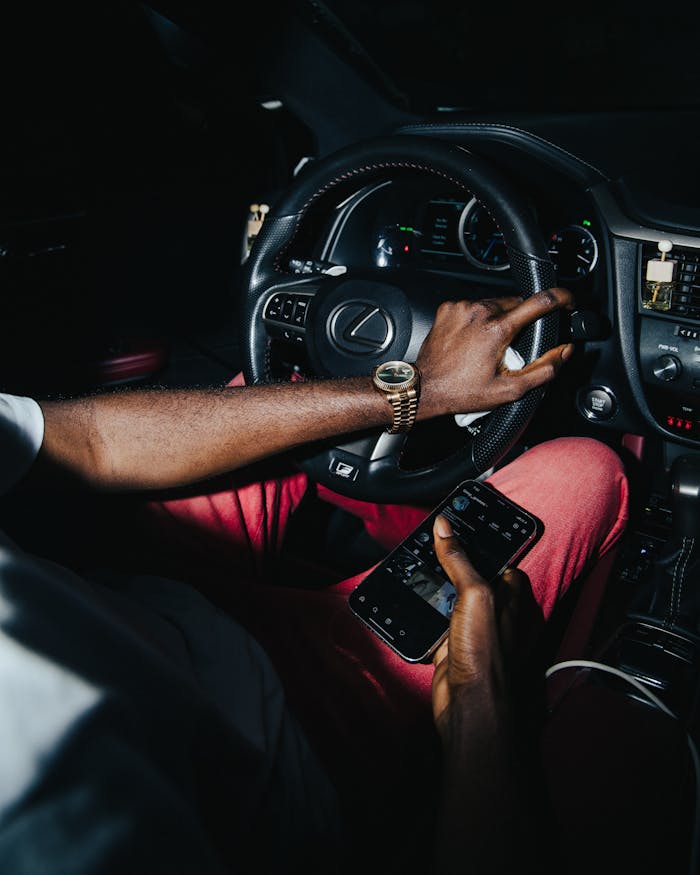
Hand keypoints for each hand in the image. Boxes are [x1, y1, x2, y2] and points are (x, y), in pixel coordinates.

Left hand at [416, 288, 574, 418]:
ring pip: (495, 304)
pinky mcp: (449, 308)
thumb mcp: (509, 390)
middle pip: (517, 303)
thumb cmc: (461, 391)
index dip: (561, 299)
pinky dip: (479, 319)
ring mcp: (462, 307)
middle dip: (522, 321)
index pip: (540, 301)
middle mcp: (479, 312)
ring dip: (499, 319)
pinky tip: (472, 339)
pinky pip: (474, 306)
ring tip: (488, 346)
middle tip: (510, 347)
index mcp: (497, 329)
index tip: (568, 302)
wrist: (425, 388)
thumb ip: (543, 370)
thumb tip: (564, 352)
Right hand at [430, 513, 548, 872]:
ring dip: (437, 586)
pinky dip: (425, 611)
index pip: (499, 560)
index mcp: (511, 597)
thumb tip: (446, 526)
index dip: (482, 542)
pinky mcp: (451, 647)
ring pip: (453, 599)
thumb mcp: (475, 595)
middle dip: (455, 563)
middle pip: (473, 578)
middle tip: (431, 542)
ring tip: (415, 564)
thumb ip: (460, 561)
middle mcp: (495, 613)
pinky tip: (409, 599)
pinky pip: (437, 621)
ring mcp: (472, 631)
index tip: (460, 525)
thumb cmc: (486, 652)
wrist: (470, 706)